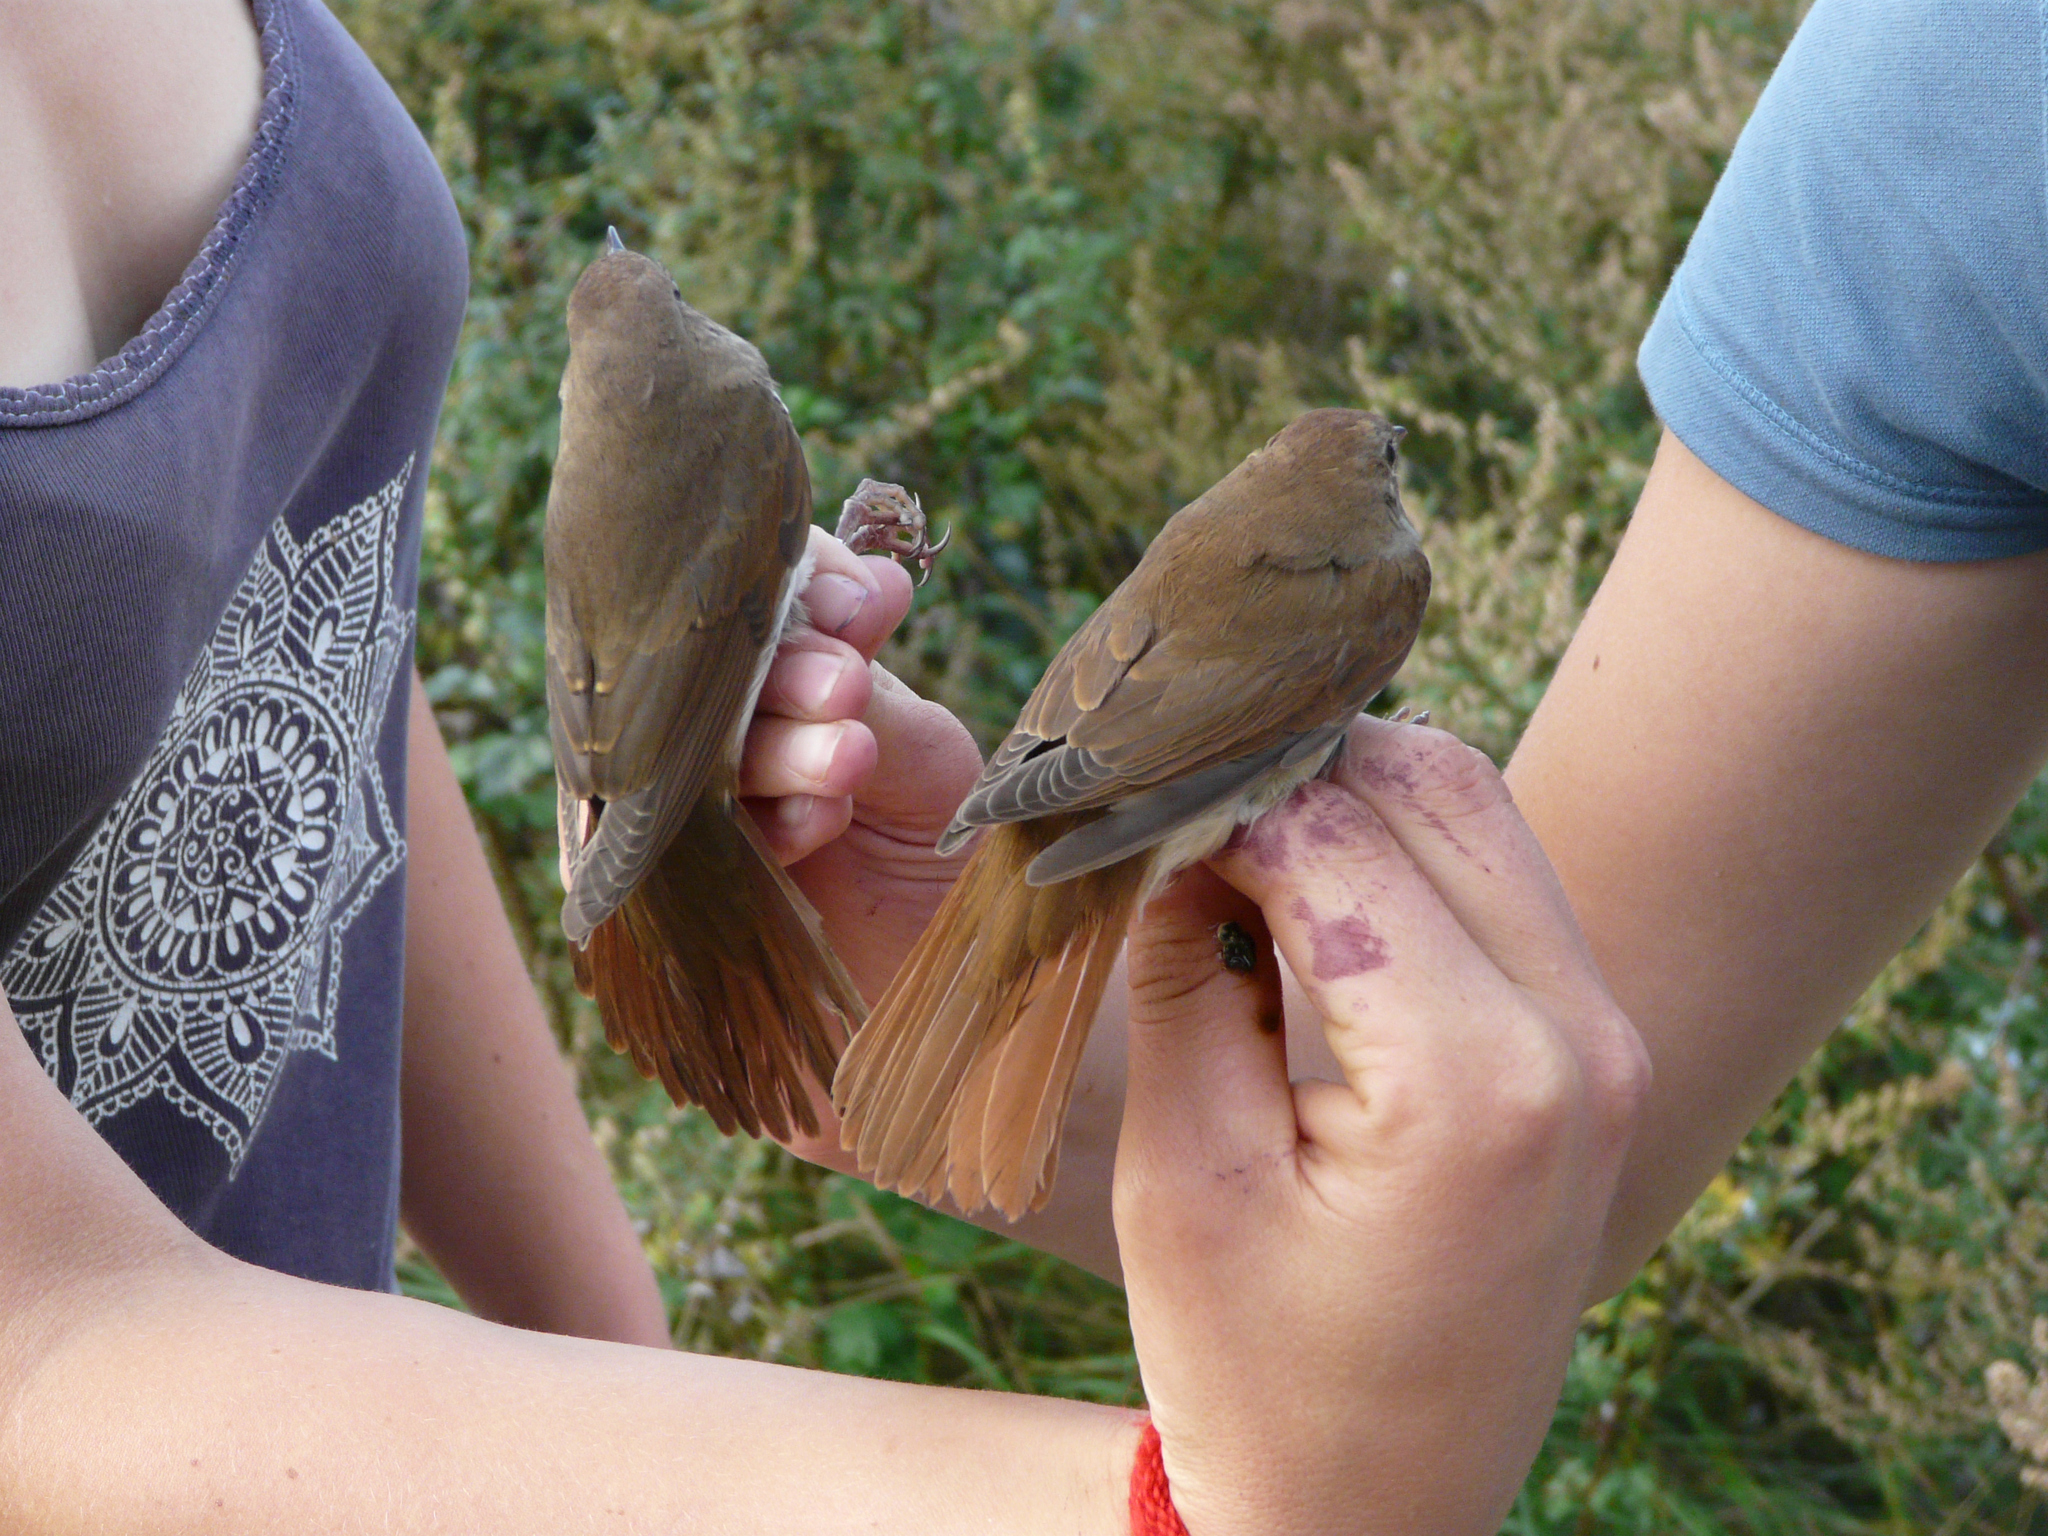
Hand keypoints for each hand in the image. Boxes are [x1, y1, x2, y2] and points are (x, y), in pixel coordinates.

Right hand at [739, 523, 983, 1002]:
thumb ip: (877, 693)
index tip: (861, 611)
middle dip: (791, 669)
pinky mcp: (691, 875)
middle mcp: (752, 722)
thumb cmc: (950, 864)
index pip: (780, 590)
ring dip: (780, 745)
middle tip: (846, 689)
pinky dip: (759, 820)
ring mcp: (714, 795)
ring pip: (709, 742)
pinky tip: (818, 828)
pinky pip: (692, 830)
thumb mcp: (927, 764)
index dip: (810, 586)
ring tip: (849, 759)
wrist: (952, 992)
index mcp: (810, 669)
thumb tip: (866, 588)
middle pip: (729, 664)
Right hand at [1116, 717, 1648, 1535]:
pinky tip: (1306, 888)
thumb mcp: (1185, 1178)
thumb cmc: (1256, 1372)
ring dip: (1350, 796)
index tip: (1126, 791)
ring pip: (1477, 813)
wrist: (1378, 1511)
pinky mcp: (1593, 1054)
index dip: (1214, 792)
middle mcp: (1577, 1039)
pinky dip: (1399, 852)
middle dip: (1290, 765)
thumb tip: (1183, 832)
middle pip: (1431, 785)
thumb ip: (1185, 978)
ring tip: (1231, 845)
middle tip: (1175, 803)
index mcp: (1474, 1081)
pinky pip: (1500, 884)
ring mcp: (1605, 1042)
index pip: (1334, 834)